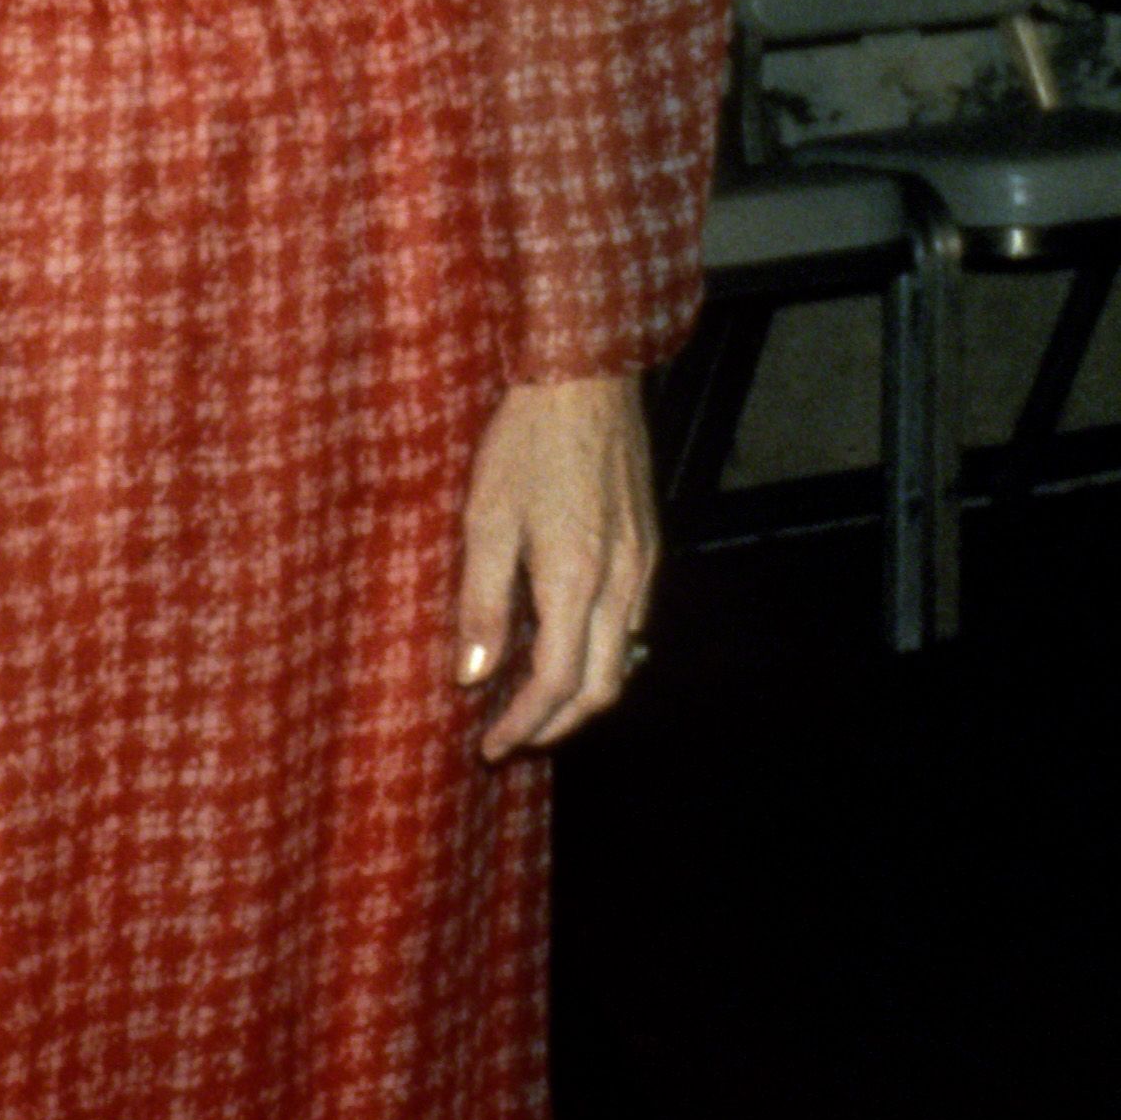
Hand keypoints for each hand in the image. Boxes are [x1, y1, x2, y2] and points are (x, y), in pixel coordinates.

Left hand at [453, 373, 656, 759]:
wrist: (584, 374)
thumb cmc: (527, 439)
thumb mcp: (485, 519)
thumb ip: (481, 604)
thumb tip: (472, 676)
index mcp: (576, 581)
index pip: (557, 683)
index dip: (524, 725)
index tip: (490, 745)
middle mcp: (621, 582)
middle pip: (602, 687)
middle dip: (557, 725)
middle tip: (512, 738)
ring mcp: (642, 564)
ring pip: (624, 658)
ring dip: (582, 693)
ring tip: (533, 702)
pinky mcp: (648, 544)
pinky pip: (632, 623)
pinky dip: (601, 654)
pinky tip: (567, 644)